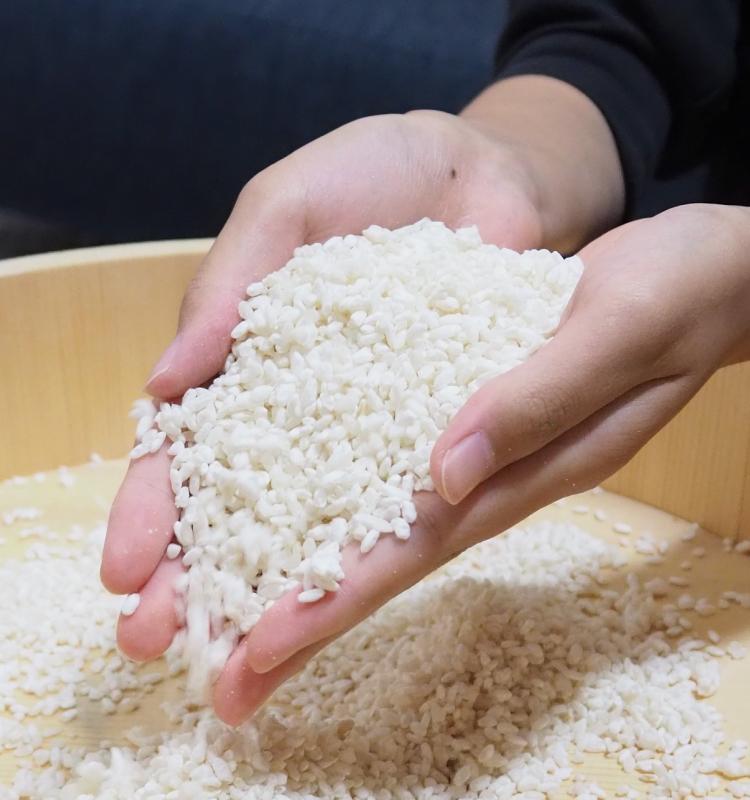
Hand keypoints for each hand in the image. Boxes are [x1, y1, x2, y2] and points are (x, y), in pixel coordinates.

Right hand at [100, 108, 548, 717]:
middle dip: (197, 574)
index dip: (152, 509)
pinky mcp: (444, 430)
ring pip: (320, 519)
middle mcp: (309, 413)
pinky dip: (378, 544)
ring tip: (240, 659)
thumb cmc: (373, 174)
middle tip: (154, 644)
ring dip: (277, 586)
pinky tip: (348, 600)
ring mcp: (377, 429)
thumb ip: (230, 286)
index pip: (188, 448)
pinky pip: (408, 493)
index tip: (123, 573)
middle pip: (243, 506)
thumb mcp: (287, 211)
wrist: (484, 170)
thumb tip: (164, 384)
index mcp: (251, 362)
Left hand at [208, 203, 749, 722]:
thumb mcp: (620, 330)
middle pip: (389, 553)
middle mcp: (499, 472)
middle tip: (228, 673)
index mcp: (534, 468)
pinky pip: (396, 450)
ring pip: (387, 513)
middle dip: (309, 615)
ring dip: (314, 562)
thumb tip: (446, 473)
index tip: (263, 646)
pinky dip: (341, 481)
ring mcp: (485, 442)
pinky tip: (292, 489)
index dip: (340, 600)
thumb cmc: (682, 293)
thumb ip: (539, 398)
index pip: (420, 549)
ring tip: (239, 601)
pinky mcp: (474, 402)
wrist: (710, 274)